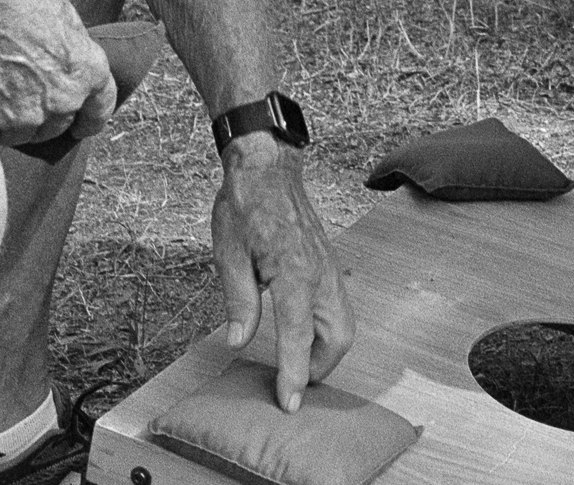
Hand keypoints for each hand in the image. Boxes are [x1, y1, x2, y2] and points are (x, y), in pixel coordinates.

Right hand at [0, 0, 115, 147]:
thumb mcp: (63, 15)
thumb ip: (73, 49)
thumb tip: (70, 62)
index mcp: (88, 70)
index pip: (100, 109)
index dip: (91, 117)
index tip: (82, 125)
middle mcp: (64, 98)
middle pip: (61, 123)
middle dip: (49, 114)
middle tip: (28, 95)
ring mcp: (28, 114)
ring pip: (28, 134)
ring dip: (19, 122)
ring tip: (2, 95)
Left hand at [212, 135, 356, 411]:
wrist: (268, 168)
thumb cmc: (245, 206)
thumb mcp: (229, 255)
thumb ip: (239, 302)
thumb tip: (239, 340)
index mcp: (294, 273)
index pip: (298, 338)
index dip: (293, 376)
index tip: (288, 404)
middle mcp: (320, 274)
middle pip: (338, 338)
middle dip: (319, 369)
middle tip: (291, 386)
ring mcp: (329, 268)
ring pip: (345, 324)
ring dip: (327, 351)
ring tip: (299, 366)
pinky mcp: (328, 264)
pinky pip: (339, 307)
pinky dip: (329, 330)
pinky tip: (307, 334)